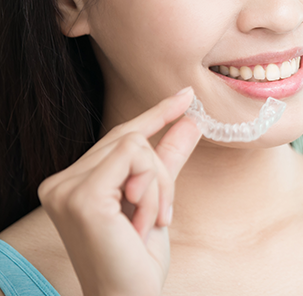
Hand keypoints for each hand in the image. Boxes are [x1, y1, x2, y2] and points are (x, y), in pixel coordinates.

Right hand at [38, 87, 200, 295]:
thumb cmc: (137, 258)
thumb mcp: (157, 198)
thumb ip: (169, 157)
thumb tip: (191, 120)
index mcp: (72, 182)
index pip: (119, 137)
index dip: (155, 114)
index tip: (185, 96)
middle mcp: (60, 181)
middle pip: (131, 138)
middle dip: (160, 173)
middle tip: (163, 214)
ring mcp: (66, 188)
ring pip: (136, 145)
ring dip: (158, 185)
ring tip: (149, 222)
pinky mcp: (82, 196)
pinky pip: (135, 158)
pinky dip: (153, 189)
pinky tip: (143, 222)